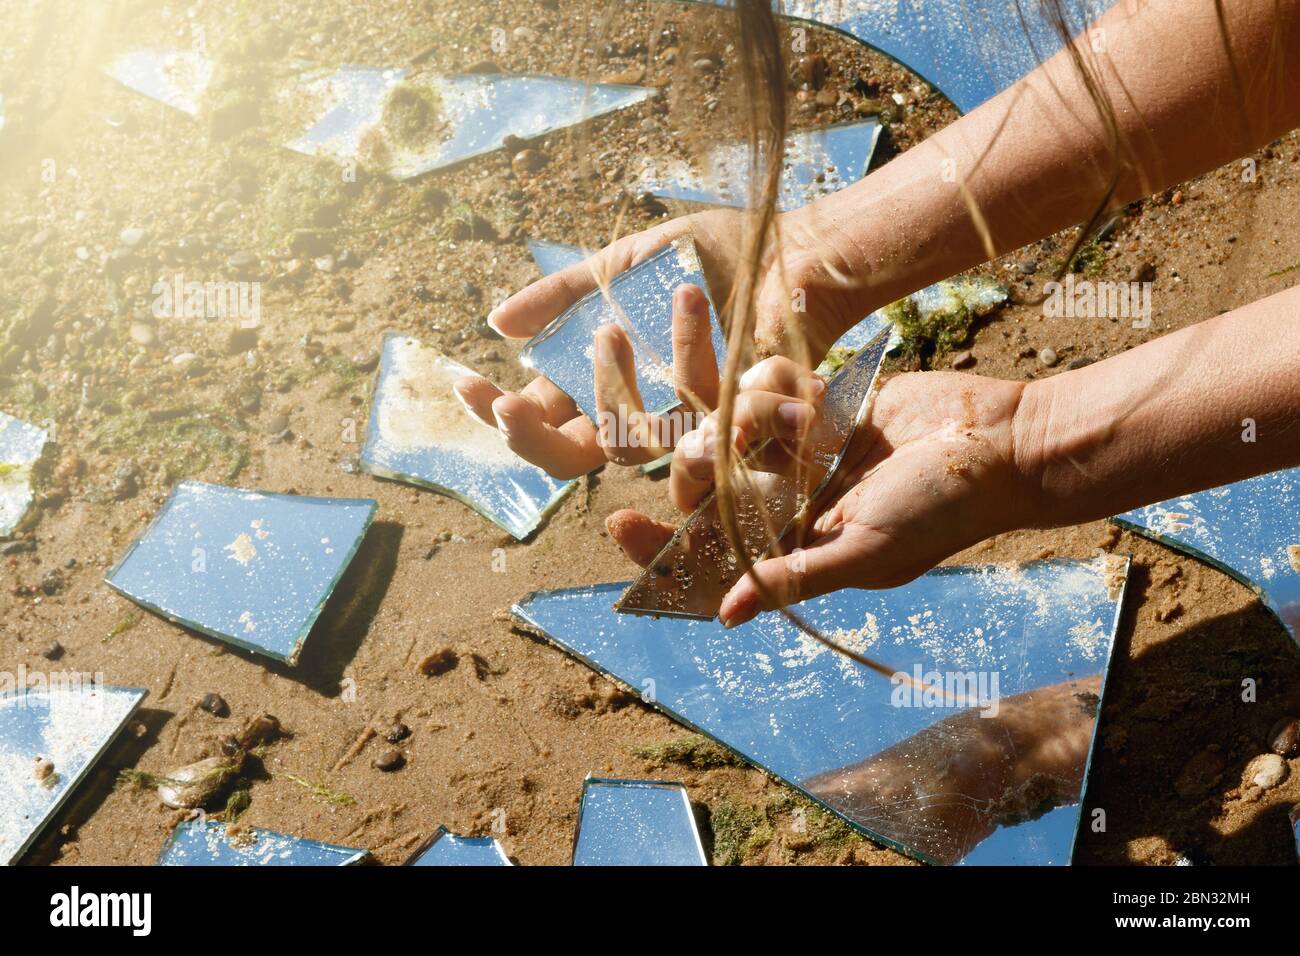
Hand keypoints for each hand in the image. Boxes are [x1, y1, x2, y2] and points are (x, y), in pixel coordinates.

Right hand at [452, 206, 866, 477]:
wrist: (788, 248)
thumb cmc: (708, 259)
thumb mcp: (622, 265)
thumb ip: (563, 294)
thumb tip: (495, 323)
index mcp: (604, 384)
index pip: (539, 421)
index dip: (497, 414)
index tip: (464, 385)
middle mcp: (639, 414)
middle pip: (568, 459)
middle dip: (528, 438)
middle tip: (510, 408)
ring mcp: (683, 425)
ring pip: (628, 446)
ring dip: (612, 386)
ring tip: (611, 329)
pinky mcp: (733, 424)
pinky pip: (700, 415)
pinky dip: (690, 351)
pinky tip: (686, 300)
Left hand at [607, 358, 1040, 626]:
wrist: (1001, 441)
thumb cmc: (942, 509)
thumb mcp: (868, 550)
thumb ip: (798, 576)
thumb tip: (728, 615)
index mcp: (795, 548)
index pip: (710, 557)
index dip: (661, 547)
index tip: (619, 523)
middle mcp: (790, 503)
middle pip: (709, 486)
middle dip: (705, 463)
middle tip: (723, 445)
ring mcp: (804, 452)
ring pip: (733, 429)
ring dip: (749, 415)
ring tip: (795, 413)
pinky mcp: (822, 405)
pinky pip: (771, 388)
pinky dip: (779, 383)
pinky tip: (814, 387)